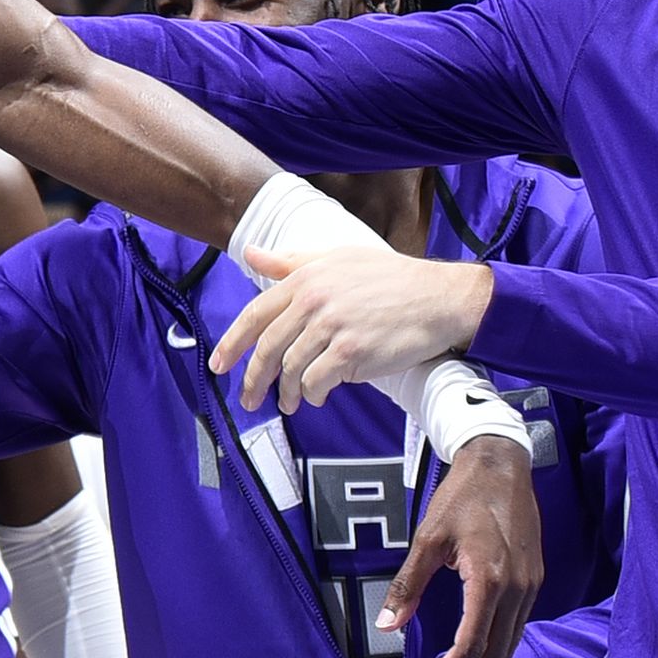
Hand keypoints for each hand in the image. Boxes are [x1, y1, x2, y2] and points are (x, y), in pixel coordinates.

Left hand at [215, 248, 494, 413]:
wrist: (439, 297)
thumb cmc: (391, 278)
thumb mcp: (338, 259)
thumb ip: (291, 261)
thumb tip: (251, 254)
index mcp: (306, 278)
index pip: (256, 314)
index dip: (233, 343)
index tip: (219, 366)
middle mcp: (314, 301)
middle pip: (268, 349)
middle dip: (254, 380)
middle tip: (249, 399)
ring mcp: (332, 327)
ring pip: (292, 370)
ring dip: (288, 393)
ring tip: (291, 403)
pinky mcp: (351, 352)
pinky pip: (317, 382)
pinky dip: (314, 394)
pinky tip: (318, 397)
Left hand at [391, 436, 539, 657]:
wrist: (501, 466)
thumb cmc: (461, 497)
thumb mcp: (426, 538)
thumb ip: (408, 586)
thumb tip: (386, 627)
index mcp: (489, 578)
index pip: (471, 644)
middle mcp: (516, 588)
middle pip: (496, 654)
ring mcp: (529, 585)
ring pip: (511, 644)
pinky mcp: (533, 581)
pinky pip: (517, 626)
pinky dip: (496, 647)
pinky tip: (472, 654)